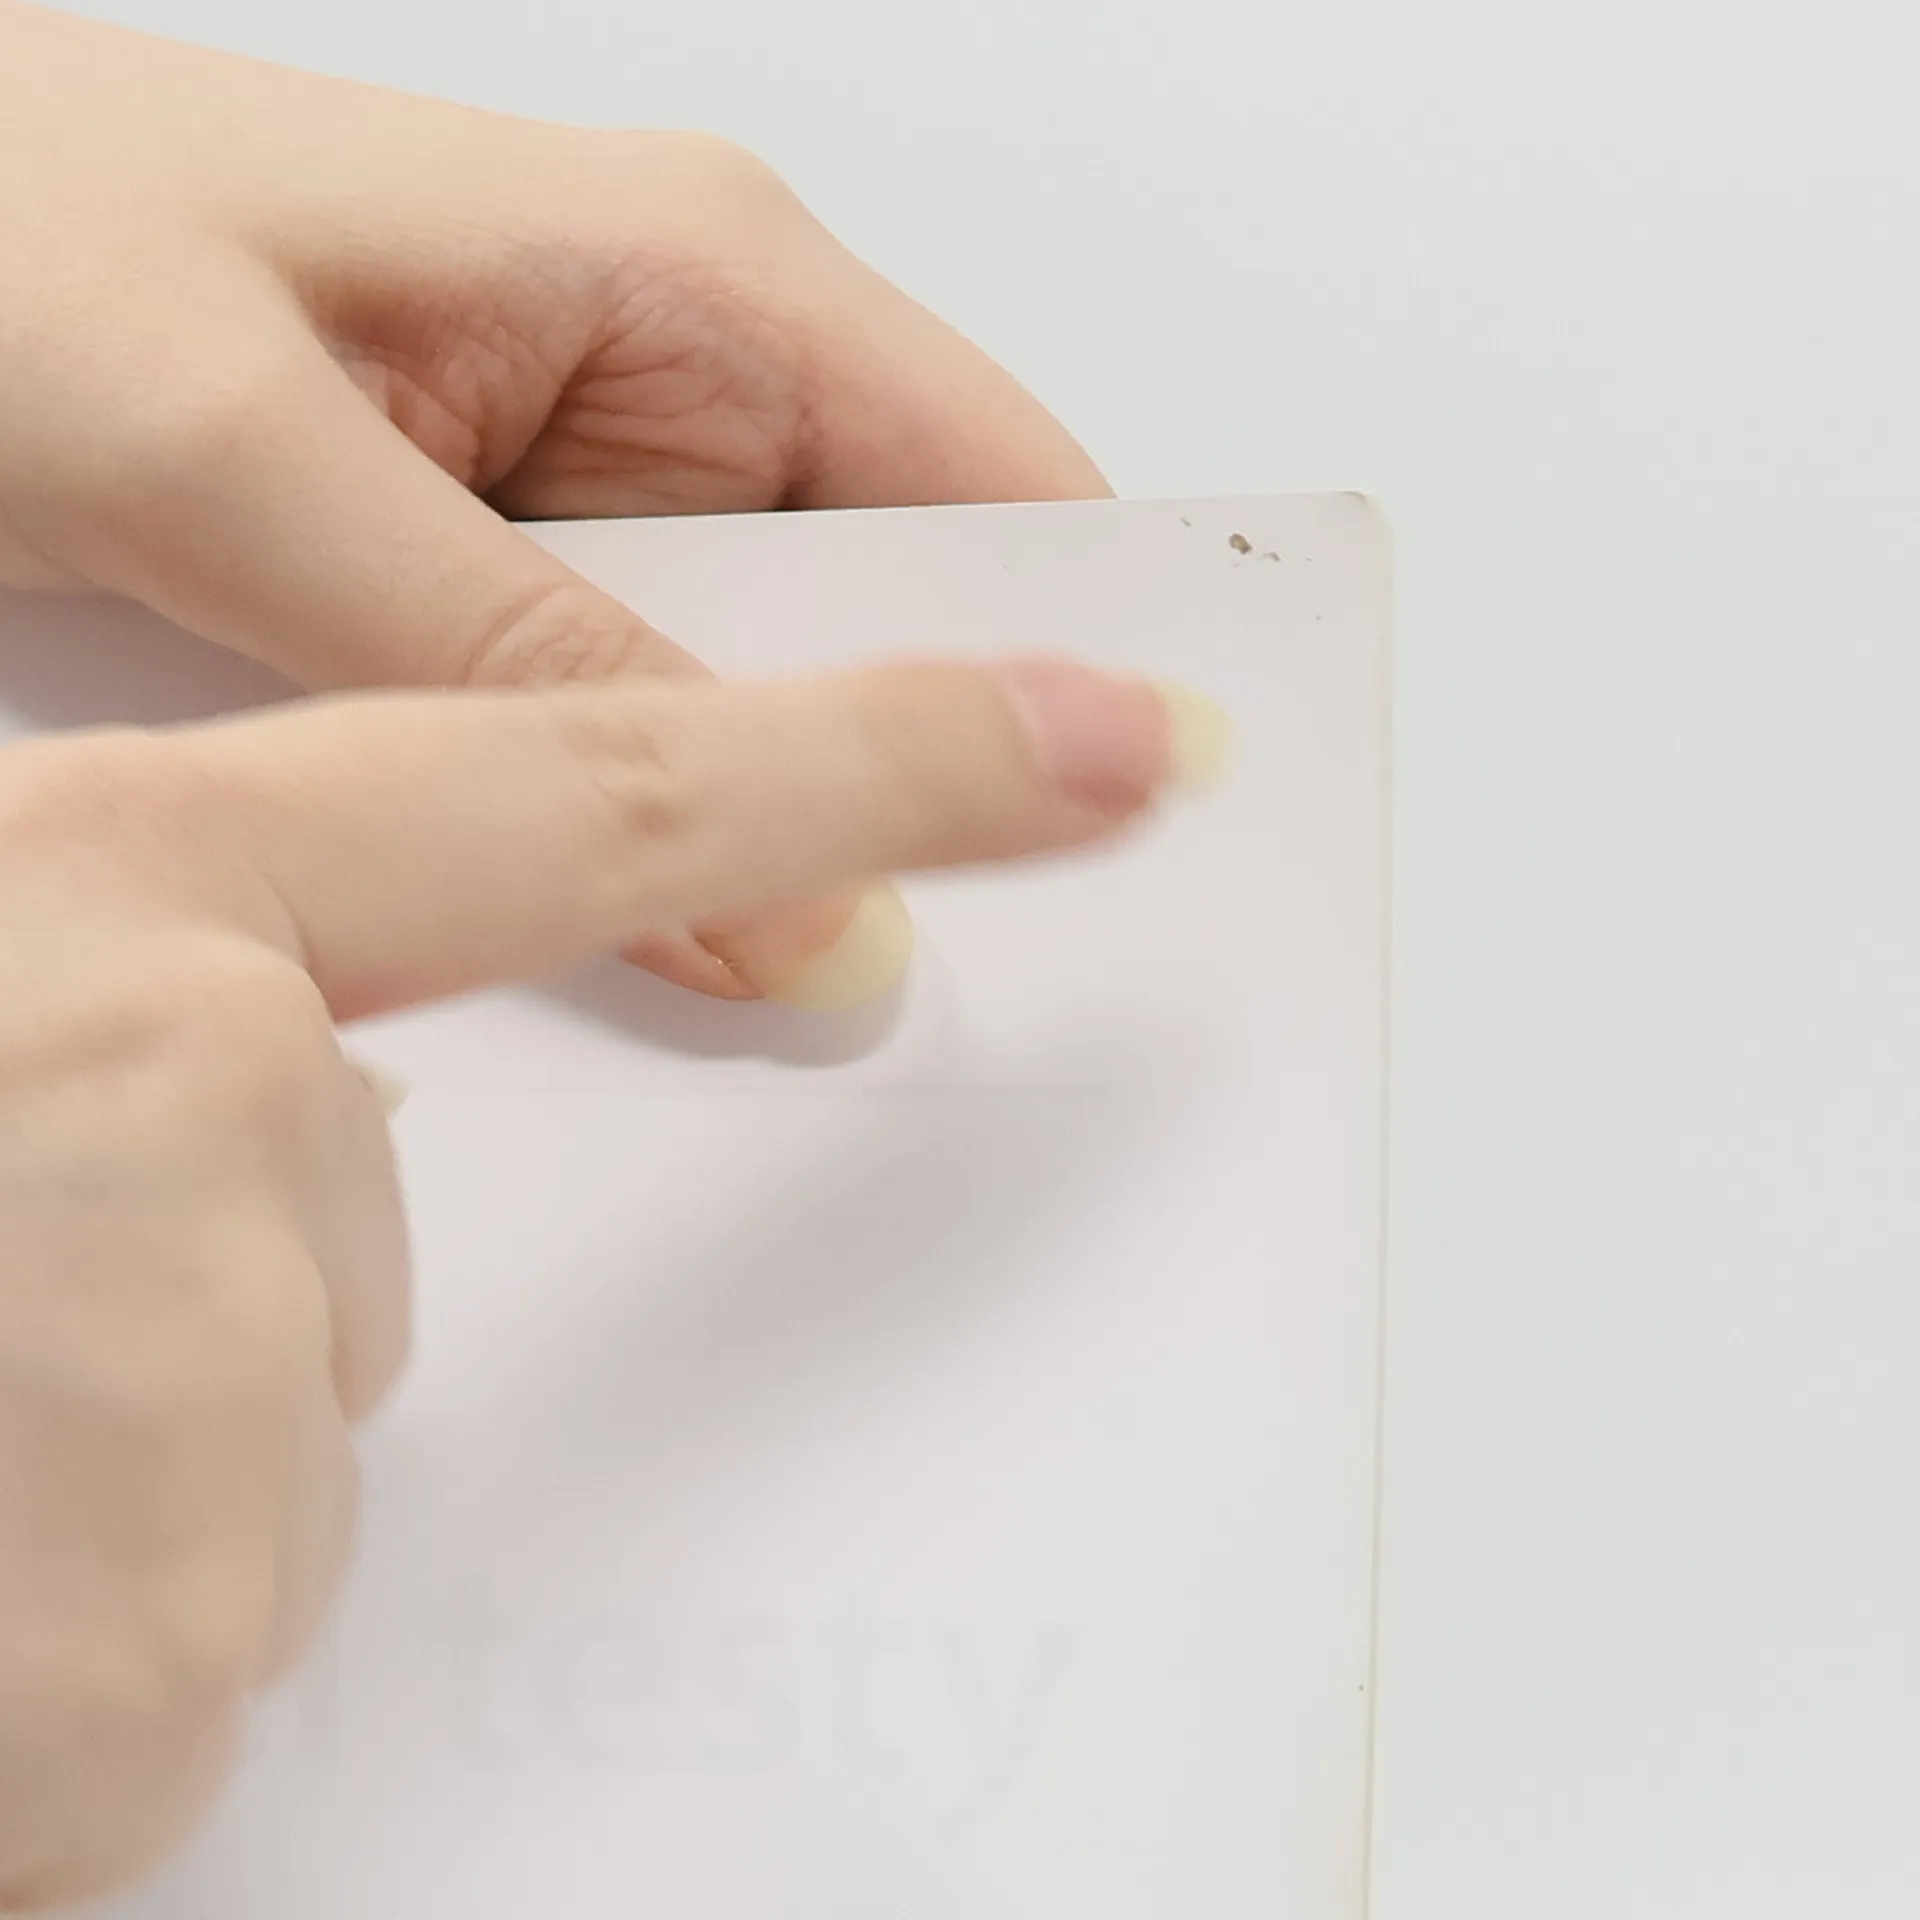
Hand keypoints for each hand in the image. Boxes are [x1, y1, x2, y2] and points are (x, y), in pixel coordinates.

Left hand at [0, 1, 1110, 1002]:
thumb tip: (791, 887)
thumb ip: (533, 682)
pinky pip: (648, 702)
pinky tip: (607, 883)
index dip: (1082, 662)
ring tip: (731, 934)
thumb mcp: (256, 468)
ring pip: (771, 680)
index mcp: (698, 275)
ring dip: (759, 807)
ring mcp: (601, 464)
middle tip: (885, 945)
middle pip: (904, 613)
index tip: (1123, 832)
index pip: (1005, 488)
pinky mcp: (514, 549)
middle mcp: (680, 365)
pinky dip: (646, 805)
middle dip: (903, 777)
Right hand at [0, 648, 1205, 1907]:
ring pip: (281, 1417)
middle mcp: (154, 1086)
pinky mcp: (155, 1650)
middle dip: (201, 1273)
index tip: (1125, 732)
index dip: (895, 741)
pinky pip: (215, 1631)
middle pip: (351, 1195)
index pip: (602, 781)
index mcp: (88, 895)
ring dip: (111, 1465)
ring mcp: (168, 1371)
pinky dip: (79, 1649)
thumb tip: (292, 1089)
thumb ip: (125, 996)